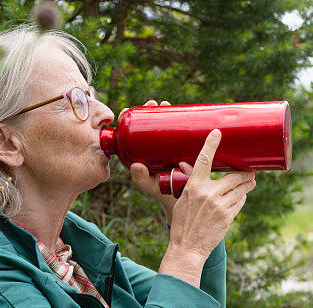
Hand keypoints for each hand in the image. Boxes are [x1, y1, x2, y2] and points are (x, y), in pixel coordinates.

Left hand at [125, 100, 176, 222]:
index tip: (128, 110)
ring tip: (167, 105)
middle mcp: (154, 147)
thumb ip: (141, 178)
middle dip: (150, 110)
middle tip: (154, 104)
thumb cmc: (163, 192)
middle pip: (149, 123)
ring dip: (165, 110)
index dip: (128, 118)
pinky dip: (181, 119)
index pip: (132, 131)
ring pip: (165, 124)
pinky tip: (183, 110)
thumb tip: (136, 166)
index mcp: (141, 153)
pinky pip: (180, 131)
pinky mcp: (184, 147)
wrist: (183, 198)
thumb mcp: (150, 185)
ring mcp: (169, 146)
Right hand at [167, 129, 255, 258]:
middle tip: (250, 172)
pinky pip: (239, 203)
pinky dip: (241, 199)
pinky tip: (242, 197)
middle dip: (244, 174)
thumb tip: (186, 165)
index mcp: (193, 186)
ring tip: (251, 182)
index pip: (203, 160)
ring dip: (247, 185)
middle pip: (233, 177)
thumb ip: (189, 183)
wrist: (188, 247)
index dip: (211, 145)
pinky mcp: (228, 217)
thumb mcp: (182, 200)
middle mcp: (208, 193)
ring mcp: (219, 205)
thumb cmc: (183, 223)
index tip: (217, 133)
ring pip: (240, 190)